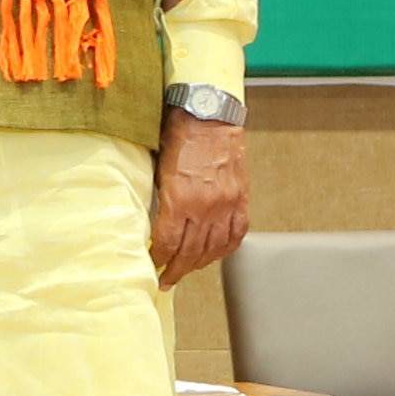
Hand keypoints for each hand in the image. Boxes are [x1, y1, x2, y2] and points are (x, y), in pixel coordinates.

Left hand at [150, 112, 248, 287]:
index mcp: (179, 198)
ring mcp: (226, 204)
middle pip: (190, 251)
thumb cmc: (180, 135)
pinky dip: (225, 249)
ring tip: (187, 270)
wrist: (210, 115)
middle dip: (176, 270)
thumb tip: (155, 226)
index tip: (153, 265)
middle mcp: (205, 206)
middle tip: (167, 280)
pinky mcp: (241, 199)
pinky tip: (215, 255)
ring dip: (198, 264)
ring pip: (213, 248)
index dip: (159, 259)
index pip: (168, 242)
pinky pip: (236, 234)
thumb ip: (161, 200)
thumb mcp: (159, 168)